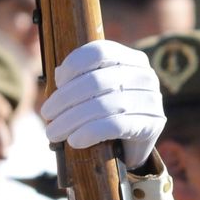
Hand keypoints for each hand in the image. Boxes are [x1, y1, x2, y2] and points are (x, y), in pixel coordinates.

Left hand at [42, 40, 165, 167]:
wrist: (132, 148)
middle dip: (65, 99)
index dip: (73, 65)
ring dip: (71, 120)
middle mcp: (145, 75)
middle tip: (46, 114)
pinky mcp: (152, 125)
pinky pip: (114, 125)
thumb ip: (78, 79)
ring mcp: (152, 100)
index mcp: (131, 59)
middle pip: (96, 81)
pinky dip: (89, 133)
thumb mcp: (93, 93)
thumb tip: (58, 75)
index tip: (57, 83)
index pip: (98, 52)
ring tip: (53, 132)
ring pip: (102, 105)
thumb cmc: (108, 114)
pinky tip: (74, 140)